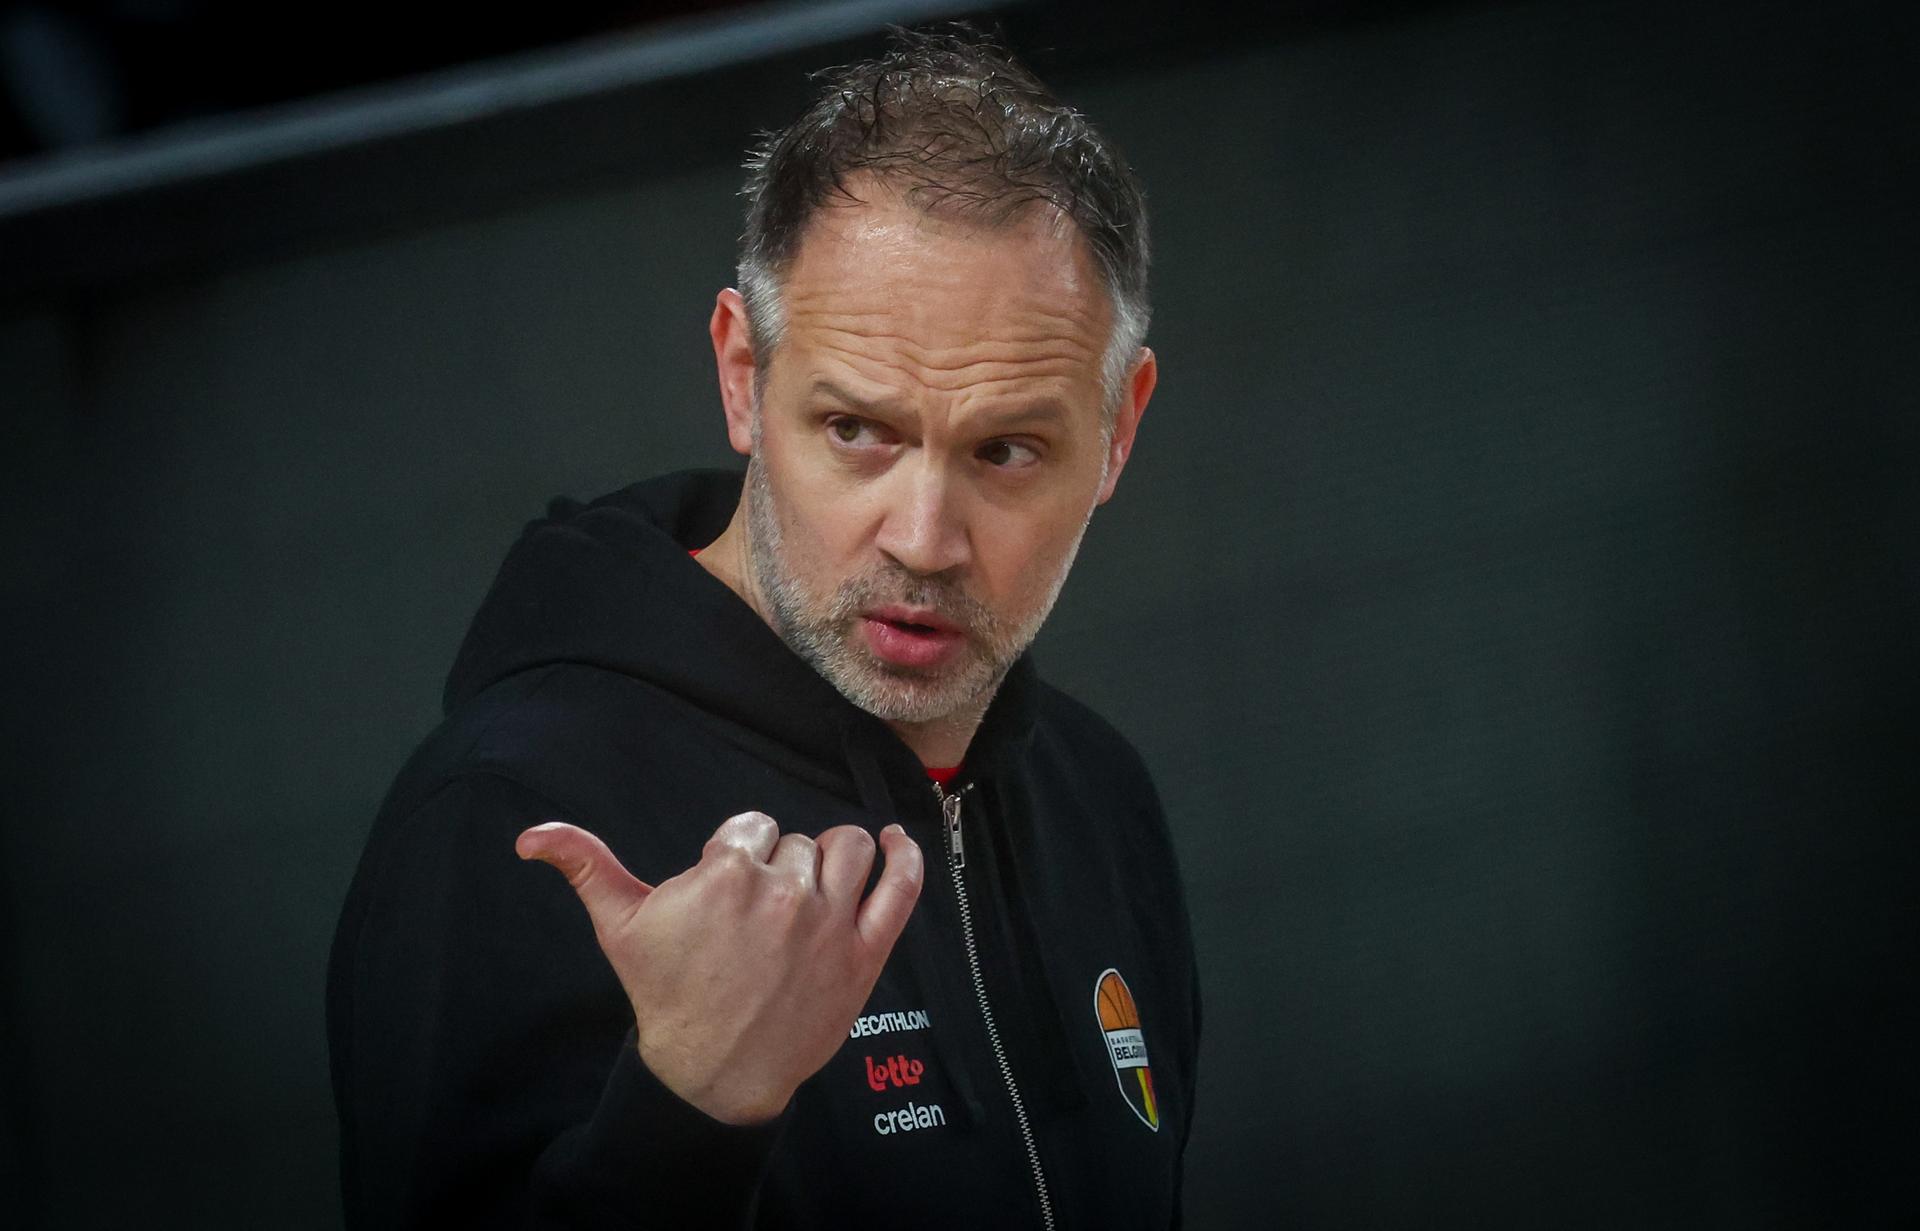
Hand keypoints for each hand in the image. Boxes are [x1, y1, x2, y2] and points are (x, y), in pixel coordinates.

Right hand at [514, 812, 922, 1125]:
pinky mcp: (864, 953)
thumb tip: (531, 836)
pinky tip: (895, 842)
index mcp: (728, 874)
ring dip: (833, 858)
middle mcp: (784, 891)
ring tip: (813, 886)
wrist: (711, 1071)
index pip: (751, 828)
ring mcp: (829, 921)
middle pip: (797, 843)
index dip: (738, 853)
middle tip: (757, 916)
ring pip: (848, 849)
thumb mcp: (619, 927)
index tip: (726, 889)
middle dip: (779, 867)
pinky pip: (900, 889)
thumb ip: (584, 866)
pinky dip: (905, 858)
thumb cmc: (667, 994)